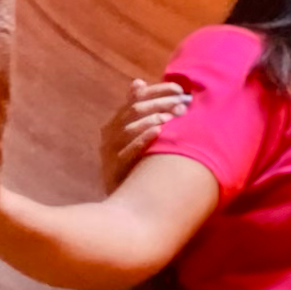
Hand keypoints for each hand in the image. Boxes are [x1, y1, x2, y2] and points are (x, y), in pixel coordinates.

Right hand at [101, 75, 190, 195]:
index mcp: (116, 123)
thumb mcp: (135, 138)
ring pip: (128, 129)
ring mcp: (109, 153)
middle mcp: (109, 135)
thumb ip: (138, 112)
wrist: (121, 206)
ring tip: (170, 116)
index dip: (157, 91)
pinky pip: (126, 152)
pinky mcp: (113, 170)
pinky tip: (158, 133)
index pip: (136, 99)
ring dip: (150, 119)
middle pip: (134, 112)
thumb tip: (137, 82)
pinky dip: (141, 140)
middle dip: (159, 104)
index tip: (180, 88)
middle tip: (181, 104)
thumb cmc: (135, 166)